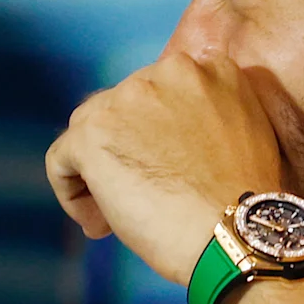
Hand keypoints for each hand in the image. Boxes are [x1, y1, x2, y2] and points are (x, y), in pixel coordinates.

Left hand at [45, 48, 285, 285]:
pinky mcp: (94, 132)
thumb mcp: (239, 140)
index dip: (154, 139)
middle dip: (124, 153)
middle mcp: (168, 71)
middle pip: (120, 109)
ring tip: (116, 218)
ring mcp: (128, 98)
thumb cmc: (243, 208)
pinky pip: (60, 158)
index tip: (167, 176)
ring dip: (96, 173)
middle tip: (141, 201)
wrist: (237, 234)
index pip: (158, 95)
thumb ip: (203, 122)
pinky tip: (98, 224)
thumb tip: (152, 144)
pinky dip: (70, 192)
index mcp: (210, 69)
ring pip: (87, 130)